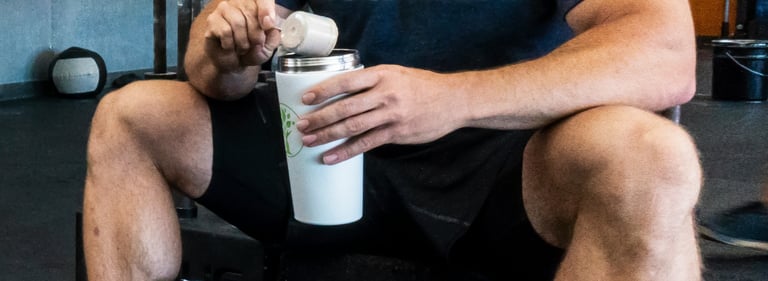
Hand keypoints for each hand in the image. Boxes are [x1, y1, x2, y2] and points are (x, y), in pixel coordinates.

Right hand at [204, 0, 280, 71]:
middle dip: (255, 34)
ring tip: (242, 48)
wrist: (233, 64)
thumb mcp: (268, 47)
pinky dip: (230, 44)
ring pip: (238, 23)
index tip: (268, 25)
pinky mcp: (212, 20)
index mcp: (255, 5)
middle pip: (250, 12)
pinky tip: (229, 46)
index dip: (266, 10)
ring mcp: (224, 9)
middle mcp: (239, 2)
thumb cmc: (250, 51)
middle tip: (254, 45)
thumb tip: (269, 23)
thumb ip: (273, 35)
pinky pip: (225, 31)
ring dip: (242, 42)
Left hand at [298, 65, 467, 164]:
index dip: (324, 90)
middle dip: (320, 117)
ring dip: (328, 135)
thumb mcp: (397, 74)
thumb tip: (345, 93)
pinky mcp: (396, 133)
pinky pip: (366, 144)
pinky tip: (331, 156)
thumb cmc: (423, 86)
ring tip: (309, 140)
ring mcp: (391, 115)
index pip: (346, 82)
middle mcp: (385, 94)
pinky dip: (346, 151)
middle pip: (345, 107)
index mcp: (382, 75)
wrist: (453, 100)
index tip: (305, 98)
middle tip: (301, 125)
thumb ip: (373, 82)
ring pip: (352, 127)